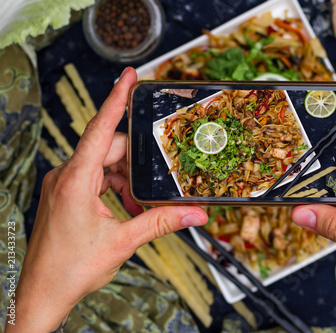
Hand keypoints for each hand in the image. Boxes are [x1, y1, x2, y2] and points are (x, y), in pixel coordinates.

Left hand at [7, 68, 207, 331]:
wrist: (42, 294)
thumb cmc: (71, 269)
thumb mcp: (123, 242)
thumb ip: (161, 222)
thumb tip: (195, 214)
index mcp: (75, 181)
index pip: (100, 129)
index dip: (116, 99)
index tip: (128, 76)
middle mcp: (66, 176)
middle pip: (108, 148)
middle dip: (136, 160)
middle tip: (157, 173)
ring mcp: (63, 185)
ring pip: (102, 164)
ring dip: (126, 178)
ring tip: (140, 203)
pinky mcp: (64, 196)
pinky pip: (94, 179)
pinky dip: (114, 187)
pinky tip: (127, 207)